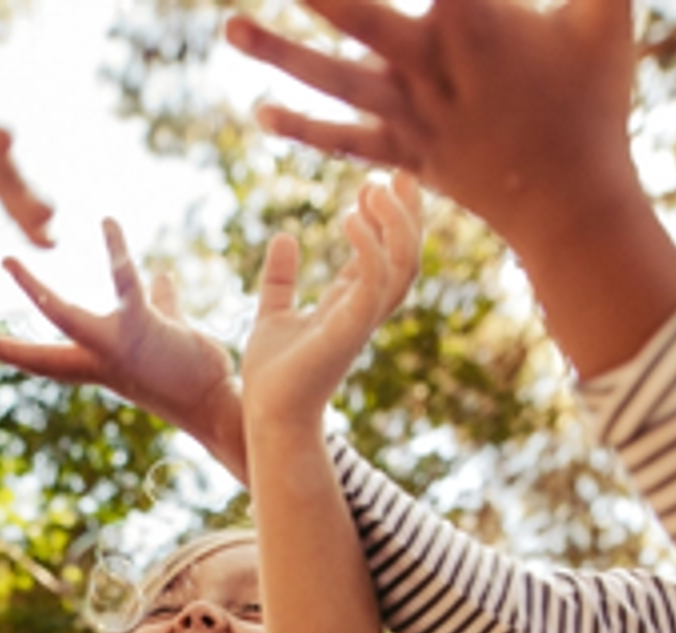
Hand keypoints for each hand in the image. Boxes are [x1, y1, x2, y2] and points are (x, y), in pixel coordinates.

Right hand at [0, 219, 248, 477]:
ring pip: (63, 317)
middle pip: (37, 357)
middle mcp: (98, 361)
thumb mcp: (168, 332)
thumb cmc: (195, 371)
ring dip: (31, 291)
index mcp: (97, 363)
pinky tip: (107, 222)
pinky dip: (115, 250)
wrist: (219, 401)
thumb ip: (160, 304)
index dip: (4, 349)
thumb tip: (161, 278)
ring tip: (6, 263)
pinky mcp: (142, 328)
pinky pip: (123, 282)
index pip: (42, 359)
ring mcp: (115, 347)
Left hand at [225, 0, 636, 251]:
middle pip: (359, 14)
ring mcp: (411, 114)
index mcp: (476, 22)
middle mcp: (431, 66)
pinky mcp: (402, 152)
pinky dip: (302, 128)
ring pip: (334, 79)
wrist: (572, 204)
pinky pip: (342, 140)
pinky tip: (260, 111)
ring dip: (278, 54)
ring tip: (228, 27)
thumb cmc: (594, 100)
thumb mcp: (607, 19)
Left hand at [242, 175, 422, 432]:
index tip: (378, 180)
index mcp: (351, 305)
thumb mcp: (273, 313)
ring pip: (403, 266)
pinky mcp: (348, 330)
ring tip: (375, 186)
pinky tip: (350, 217)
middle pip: (408, 255)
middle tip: (397, 172)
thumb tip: (283, 237)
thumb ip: (281, 278)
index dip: (387, 217)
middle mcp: (365, 311)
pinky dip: (370, 247)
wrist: (267, 416)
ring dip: (396, 224)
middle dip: (408, 213)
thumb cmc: (272, 376)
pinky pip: (374, 282)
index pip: (385, 254)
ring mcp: (361, 321)